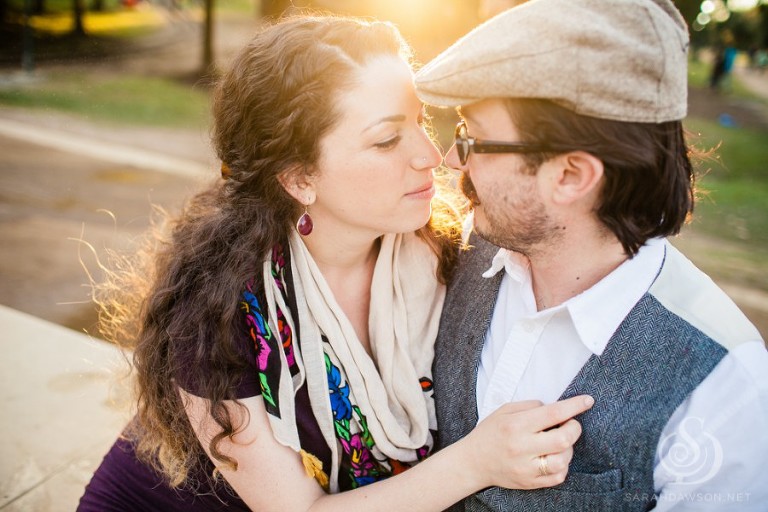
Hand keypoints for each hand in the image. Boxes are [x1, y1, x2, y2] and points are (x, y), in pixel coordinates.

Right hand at [461, 395, 593, 489]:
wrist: (473, 461)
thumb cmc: (490, 432)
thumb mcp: (505, 410)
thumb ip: (531, 406)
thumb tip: (555, 407)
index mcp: (516, 425)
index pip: (553, 413)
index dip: (574, 406)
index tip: (587, 401)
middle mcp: (521, 447)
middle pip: (563, 439)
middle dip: (574, 428)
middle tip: (570, 424)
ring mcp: (526, 468)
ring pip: (562, 460)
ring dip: (568, 448)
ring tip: (559, 442)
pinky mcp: (530, 483)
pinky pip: (558, 477)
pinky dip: (563, 465)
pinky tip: (554, 457)